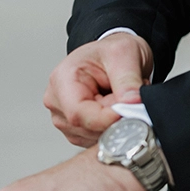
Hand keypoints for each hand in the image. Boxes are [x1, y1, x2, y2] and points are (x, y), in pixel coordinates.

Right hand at [44, 30, 152, 146]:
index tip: (130, 111)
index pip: (79, 114)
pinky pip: (97, 139)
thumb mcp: (124, 54)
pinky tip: (115, 110)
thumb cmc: (112, 52)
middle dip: (115, 118)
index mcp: (62, 80)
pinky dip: (112, 128)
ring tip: (121, 99)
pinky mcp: (75, 129)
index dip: (107, 118)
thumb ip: (128, 80)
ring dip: (115, 123)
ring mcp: (64, 117)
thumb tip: (132, 104)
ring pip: (94, 136)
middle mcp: (57, 101)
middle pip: (87, 127)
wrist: (114, 55)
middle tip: (129, 96)